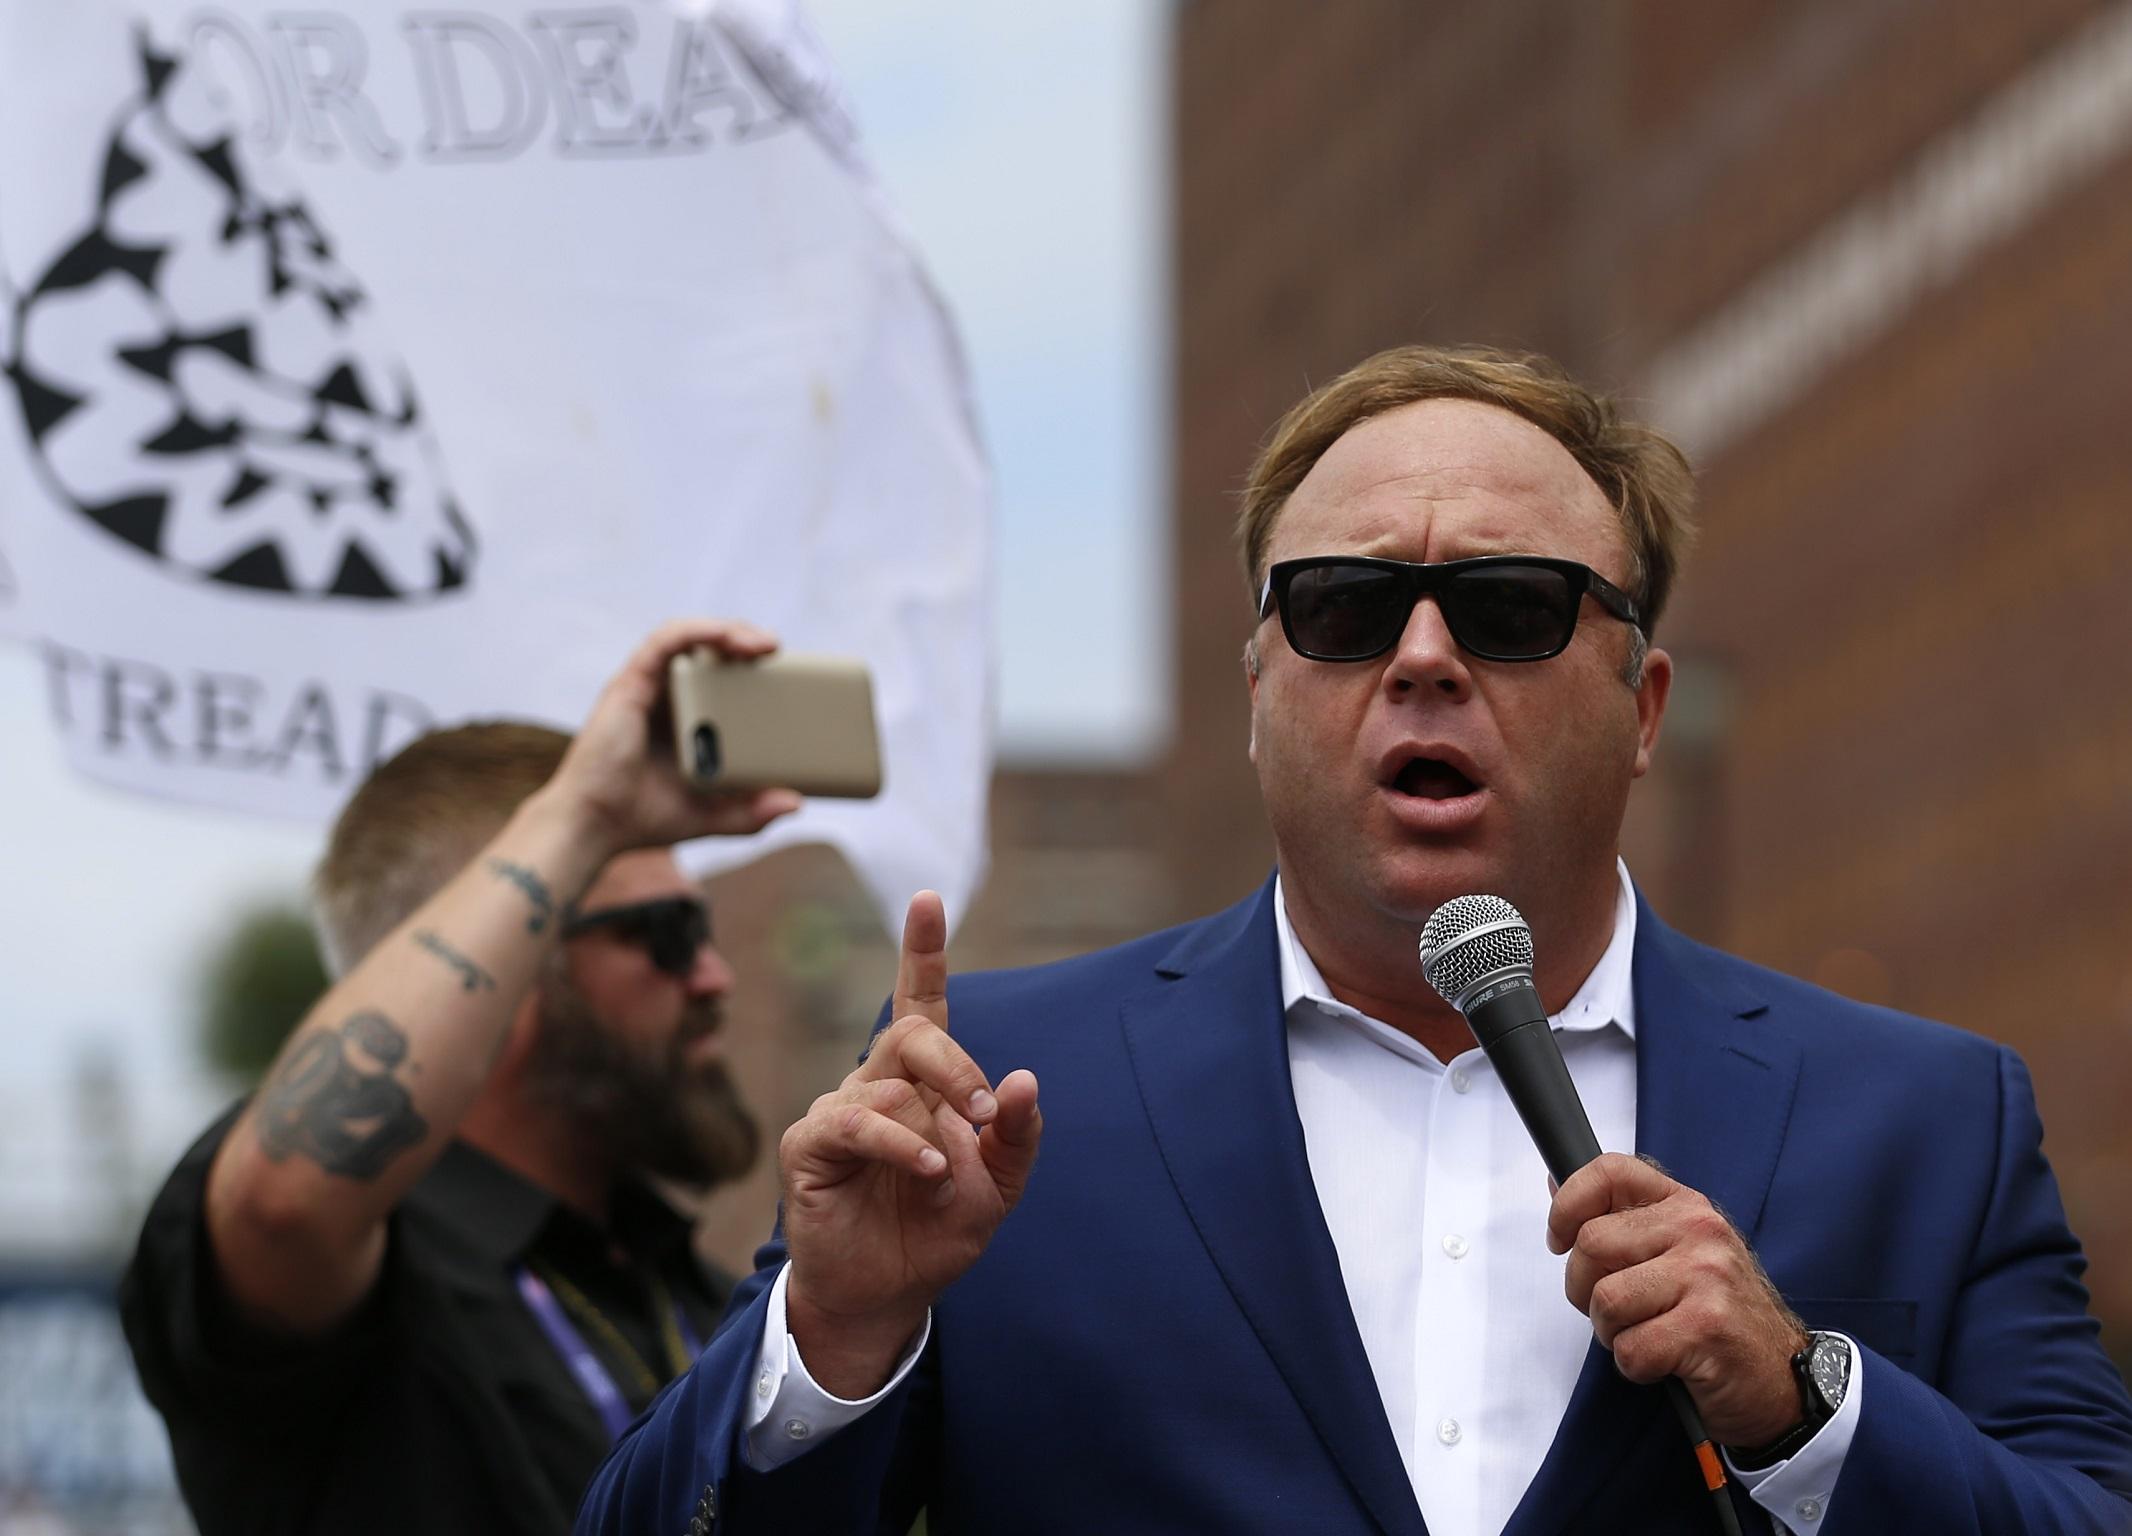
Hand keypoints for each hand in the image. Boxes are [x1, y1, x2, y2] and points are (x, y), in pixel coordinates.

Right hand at [544, 618, 801, 856]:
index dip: (752, 667)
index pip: (721, 677)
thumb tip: (796, 802)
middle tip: (780, 653)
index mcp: (683, 720)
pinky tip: (725, 635)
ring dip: (729, 631)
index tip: (789, 674)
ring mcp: (647, 688)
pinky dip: (696, 630)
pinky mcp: (631, 683)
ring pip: (689, 637)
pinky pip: (665, 641)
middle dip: (746, 642)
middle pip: (709, 651)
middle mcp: (665, 697)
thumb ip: (751, 812)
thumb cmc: (643, 818)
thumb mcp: (712, 815)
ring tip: (763, 644)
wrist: (594, 826)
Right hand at [779, 891, 1041, 1397]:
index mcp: (921, 1081)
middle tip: (983, 1112)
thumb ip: (1016, 1134)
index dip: (923, 950)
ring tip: (945, 1178)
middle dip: (956, 1065)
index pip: (920, 1001)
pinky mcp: (809, 1144)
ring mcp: (839, 1109)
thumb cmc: (937, 1230)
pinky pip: (859, 1123)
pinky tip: (927, 1173)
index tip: (928, 898)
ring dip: (933, 1132)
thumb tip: (1022, 1079)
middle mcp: (876, 1082)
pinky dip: (902, 1146)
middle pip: (911, 1032)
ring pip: (891, 1085)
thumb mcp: (999, 1185)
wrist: (889, 1294)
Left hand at [1549, 1153, 1807, 1446]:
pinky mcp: (1706, 1327)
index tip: (1560, 1239)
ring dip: (1612, 1332)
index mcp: (1686, 1206)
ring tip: (1647, 1336)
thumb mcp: (1678, 1254)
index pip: (1610, 1172)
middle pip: (1592, 1244)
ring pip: (1605, 1299)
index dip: (1568, 1204)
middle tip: (1618, 1312)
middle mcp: (1699, 1231)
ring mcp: (1706, 1277)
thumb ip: (1622, 1221)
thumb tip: (1555, 1182)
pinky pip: (1630, 1348)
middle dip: (1584, 1289)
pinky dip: (1635, 1366)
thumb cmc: (1718, 1317)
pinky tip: (1666, 1363)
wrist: (1781, 1379)